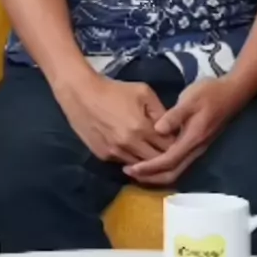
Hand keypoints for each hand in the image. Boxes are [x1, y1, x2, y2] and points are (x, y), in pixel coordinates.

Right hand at [55, 66, 173, 165]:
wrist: (82, 94)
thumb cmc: (114, 90)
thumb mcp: (143, 92)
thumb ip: (160, 111)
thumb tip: (171, 127)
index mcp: (142, 128)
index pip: (167, 147)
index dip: (174, 144)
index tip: (175, 139)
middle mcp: (129, 145)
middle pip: (155, 161)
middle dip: (163, 156)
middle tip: (165, 147)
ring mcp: (115, 153)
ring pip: (140, 167)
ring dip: (147, 160)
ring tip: (151, 149)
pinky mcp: (103, 156)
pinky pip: (123, 162)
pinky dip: (131, 158)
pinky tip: (133, 148)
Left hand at [124, 77, 242, 185]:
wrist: (232, 93)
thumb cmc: (210, 93)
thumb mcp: (190, 99)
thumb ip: (174, 115)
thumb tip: (157, 130)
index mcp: (192, 139)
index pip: (168, 161)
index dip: (149, 167)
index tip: (131, 169)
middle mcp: (195, 149)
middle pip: (172, 173)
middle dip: (150, 177)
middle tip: (129, 172)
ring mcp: (197, 148)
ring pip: (176, 170)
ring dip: (156, 173)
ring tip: (137, 169)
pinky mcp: (197, 145)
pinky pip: (178, 163)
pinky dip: (163, 166)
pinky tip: (152, 158)